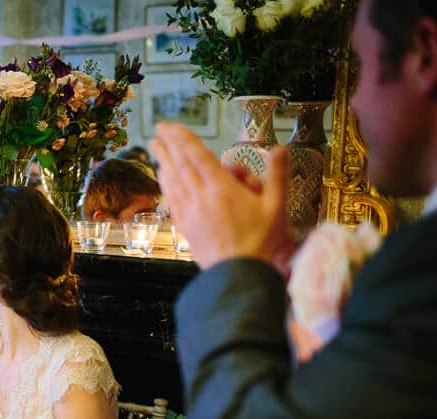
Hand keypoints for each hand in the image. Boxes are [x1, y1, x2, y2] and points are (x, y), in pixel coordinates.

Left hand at [149, 122, 292, 270]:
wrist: (239, 275)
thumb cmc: (261, 242)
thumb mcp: (277, 206)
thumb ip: (277, 175)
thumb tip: (280, 148)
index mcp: (222, 188)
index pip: (197, 155)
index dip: (182, 138)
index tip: (170, 126)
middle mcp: (201, 198)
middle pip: (180, 166)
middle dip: (168, 146)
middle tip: (157, 131)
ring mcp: (190, 214)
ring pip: (173, 182)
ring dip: (163, 163)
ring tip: (156, 150)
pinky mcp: (186, 229)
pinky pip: (172, 201)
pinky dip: (166, 186)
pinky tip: (163, 181)